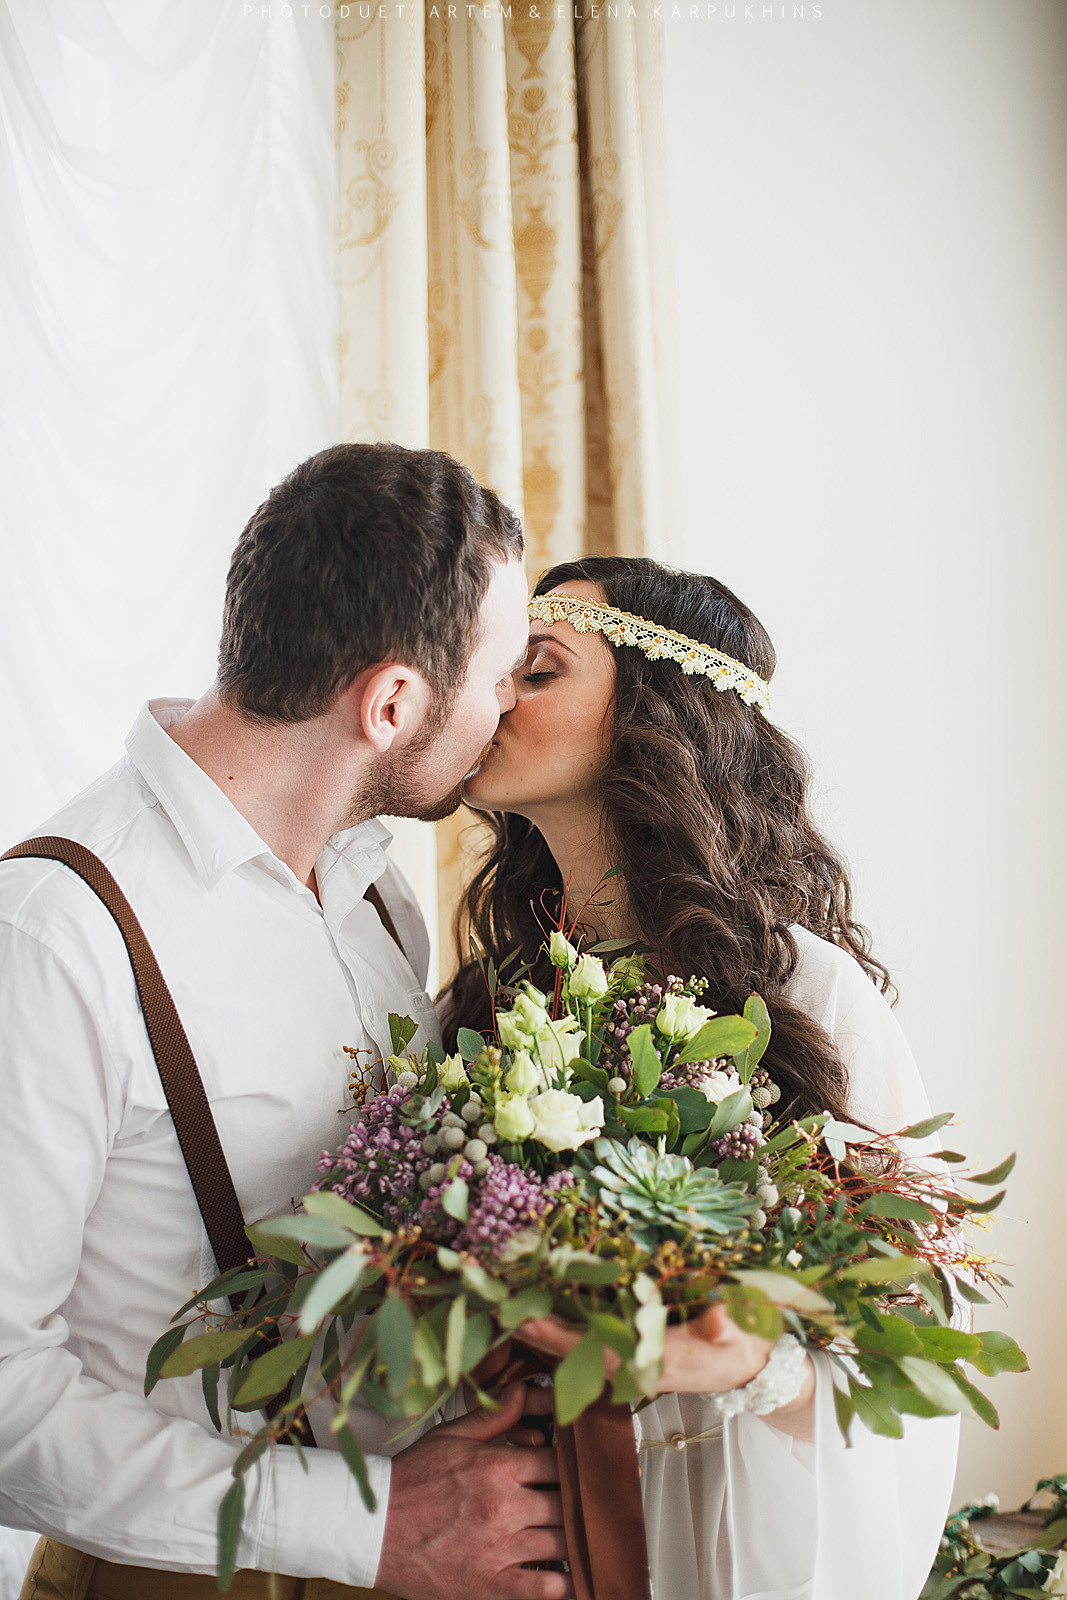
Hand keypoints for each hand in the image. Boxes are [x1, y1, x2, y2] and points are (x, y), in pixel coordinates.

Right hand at [376, 1380, 572, 1599]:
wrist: (372, 1527)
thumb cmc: (411, 1480)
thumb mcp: (450, 1437)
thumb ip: (494, 1417)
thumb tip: (524, 1391)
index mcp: (497, 1467)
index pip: (557, 1462)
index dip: (569, 1465)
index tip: (572, 1470)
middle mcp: (504, 1506)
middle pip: (565, 1502)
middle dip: (573, 1502)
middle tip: (579, 1503)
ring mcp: (500, 1548)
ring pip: (562, 1542)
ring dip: (572, 1539)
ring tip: (577, 1535)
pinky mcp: (491, 1585)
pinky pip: (544, 1587)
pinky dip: (564, 1584)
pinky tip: (571, 1577)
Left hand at [516, 1306, 814, 1436]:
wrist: (751, 1370)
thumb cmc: (745, 1346)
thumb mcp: (744, 1333)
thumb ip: (729, 1326)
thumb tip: (716, 1321)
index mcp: (652, 1361)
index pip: (595, 1349)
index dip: (557, 1333)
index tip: (522, 1315)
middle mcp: (630, 1364)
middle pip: (570, 1349)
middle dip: (530, 1325)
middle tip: (489, 1297)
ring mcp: (626, 1358)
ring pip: (571, 1343)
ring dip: (535, 1321)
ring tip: (497, 1296)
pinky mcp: (626, 1348)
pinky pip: (583, 1335)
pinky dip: (555, 1319)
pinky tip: (533, 1301)